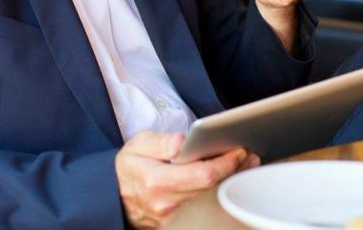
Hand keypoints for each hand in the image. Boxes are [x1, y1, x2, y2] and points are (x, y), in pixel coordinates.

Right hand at [115, 131, 259, 228]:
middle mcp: (166, 203)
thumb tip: (182, 141)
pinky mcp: (176, 224)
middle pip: (212, 189)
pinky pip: (204, 209)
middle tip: (250, 156)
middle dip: (235, 171)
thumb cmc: (129, 167)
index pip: (202, 175)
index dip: (226, 163)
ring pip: (212, 201)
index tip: (239, 150)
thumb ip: (160, 142)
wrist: (112, 195)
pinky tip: (230, 182)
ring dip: (232, 183)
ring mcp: (172, 217)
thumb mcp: (137, 145)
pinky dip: (220, 195)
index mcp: (157, 180)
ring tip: (245, 166)